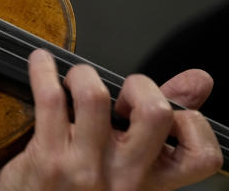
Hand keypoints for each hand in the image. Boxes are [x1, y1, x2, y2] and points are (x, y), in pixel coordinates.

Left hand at [0, 49, 221, 190]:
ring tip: (75, 80)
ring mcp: (85, 169)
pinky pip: (50, 99)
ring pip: (95, 97)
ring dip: (83, 75)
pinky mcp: (48, 159)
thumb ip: (160, 125)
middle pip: (156, 113)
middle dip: (141, 85)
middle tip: (121, 93)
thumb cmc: (82, 189)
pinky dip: (43, 71)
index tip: (169, 109)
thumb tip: (200, 81)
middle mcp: (125, 179)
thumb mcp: (128, 168)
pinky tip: (41, 64)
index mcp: (152, 182)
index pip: (202, 155)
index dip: (191, 122)